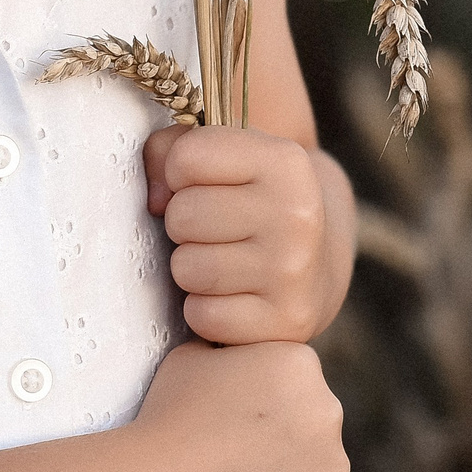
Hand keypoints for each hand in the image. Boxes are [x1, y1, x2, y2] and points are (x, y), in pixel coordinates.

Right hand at [133, 339, 345, 471]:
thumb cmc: (170, 418)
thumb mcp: (189, 356)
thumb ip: (225, 349)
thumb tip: (227, 349)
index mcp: (300, 364)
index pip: (291, 378)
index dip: (257, 397)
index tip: (227, 415)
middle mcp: (329, 411)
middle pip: (309, 422)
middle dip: (279, 435)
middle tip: (231, 452)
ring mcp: (334, 469)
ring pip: (313, 471)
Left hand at [142, 124, 346, 345]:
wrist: (317, 263)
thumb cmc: (248, 201)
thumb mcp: (222, 157)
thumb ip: (169, 149)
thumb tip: (154, 201)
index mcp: (284, 163)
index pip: (186, 159)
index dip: (179, 172)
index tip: (204, 184)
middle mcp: (296, 216)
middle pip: (182, 216)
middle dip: (182, 223)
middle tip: (212, 229)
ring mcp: (294, 272)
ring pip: (188, 269)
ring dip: (190, 268)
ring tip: (220, 260)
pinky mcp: (286, 322)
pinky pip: (203, 316)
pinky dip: (205, 309)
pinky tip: (230, 295)